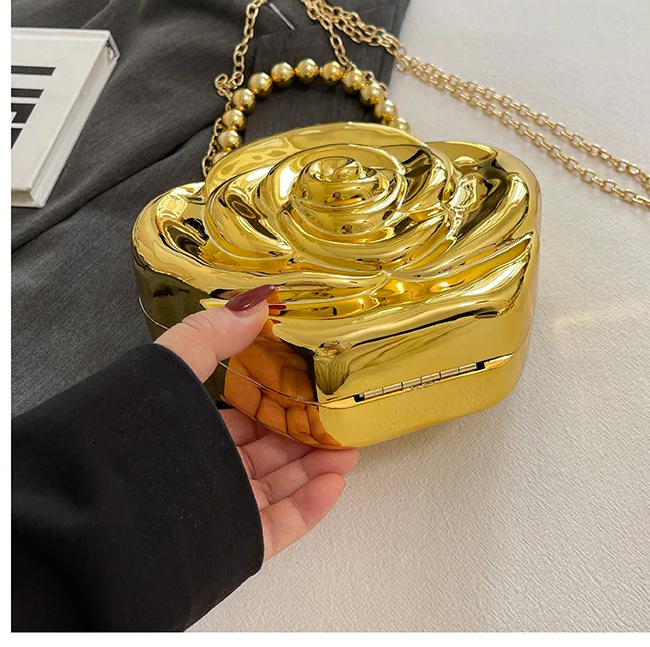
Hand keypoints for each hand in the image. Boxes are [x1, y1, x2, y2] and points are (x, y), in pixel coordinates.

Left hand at [155, 286, 358, 560]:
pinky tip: (335, 482)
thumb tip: (259, 301)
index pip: (244, 420)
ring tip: (350, 450)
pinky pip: (279, 525)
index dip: (279, 406)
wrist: (102, 513)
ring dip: (317, 469)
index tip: (313, 392)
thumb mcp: (172, 368)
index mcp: (191, 435)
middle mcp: (207, 472)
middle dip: (307, 438)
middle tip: (341, 422)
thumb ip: (212, 334)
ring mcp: (222, 510)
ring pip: (280, 488)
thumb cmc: (135, 435)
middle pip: (269, 454)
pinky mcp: (233, 543)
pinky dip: (310, 506)